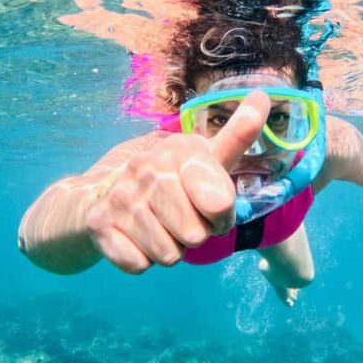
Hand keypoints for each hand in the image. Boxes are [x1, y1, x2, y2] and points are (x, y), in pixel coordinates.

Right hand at [86, 91, 270, 273]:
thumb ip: (236, 135)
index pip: (220, 202)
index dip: (222, 215)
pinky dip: (142, 260)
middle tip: (181, 218)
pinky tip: (135, 237)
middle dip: (194, 235)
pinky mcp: (99, 224)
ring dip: (169, 249)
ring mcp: (122, 196)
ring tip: (159, 226)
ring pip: (168, 255)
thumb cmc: (171, 179)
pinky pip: (139, 265)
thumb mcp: (204, 156)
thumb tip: (262, 96)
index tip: (214, 207)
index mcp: (180, 150)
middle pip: (195, 236)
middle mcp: (148, 168)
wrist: (103, 193)